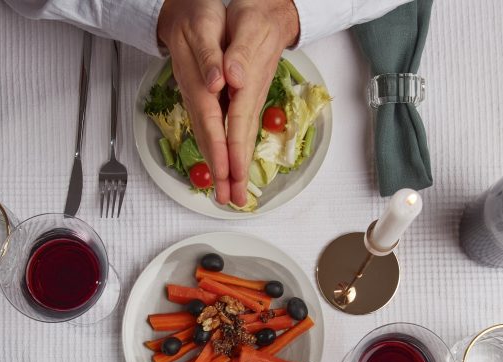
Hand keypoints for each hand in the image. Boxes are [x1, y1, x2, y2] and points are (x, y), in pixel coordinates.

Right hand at [157, 0, 230, 204]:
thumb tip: (219, 82)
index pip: (213, 123)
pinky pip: (210, 131)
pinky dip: (216, 151)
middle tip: (228, 199)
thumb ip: (211, 57)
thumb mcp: (205, 28)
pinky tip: (222, 165)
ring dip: (217, 167)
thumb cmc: (196, 16)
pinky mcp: (203, 99)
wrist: (180, 10)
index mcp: (202, 82)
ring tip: (226, 193)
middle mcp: (198, 95)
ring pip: (208, 139)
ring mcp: (199, 99)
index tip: (227, 174)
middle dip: (219, 172)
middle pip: (209, 140)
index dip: (220, 151)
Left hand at [220, 0, 299, 205]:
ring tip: (233, 195)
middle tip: (234, 201)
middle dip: (237, 173)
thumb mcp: (247, 29)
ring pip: (241, 140)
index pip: (238, 125)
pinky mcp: (245, 100)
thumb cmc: (257, 20)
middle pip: (242, 141)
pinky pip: (239, 132)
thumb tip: (233, 78)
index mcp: (247, 85)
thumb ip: (240, 55)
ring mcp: (248, 101)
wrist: (271, 14)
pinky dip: (235, 152)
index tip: (231, 176)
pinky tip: (230, 166)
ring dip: (236, 169)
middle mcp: (249, 98)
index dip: (235, 153)